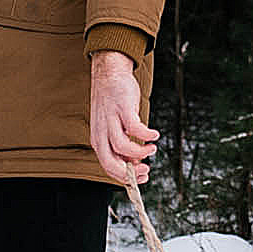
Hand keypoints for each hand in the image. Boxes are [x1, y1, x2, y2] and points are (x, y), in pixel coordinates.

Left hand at [89, 48, 158, 185]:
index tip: (142, 177)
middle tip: (146, 169)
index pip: (108, 167)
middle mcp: (101, 133)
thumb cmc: (114, 104)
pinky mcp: (122, 109)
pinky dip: (146, 134)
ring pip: (122, 147)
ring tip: (152, 148)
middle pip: (111, 162)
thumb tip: (135, 164)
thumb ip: (121, 146)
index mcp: (98, 140)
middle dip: (130, 172)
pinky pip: (134, 128)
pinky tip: (154, 134)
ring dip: (140, 153)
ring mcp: (110, 121)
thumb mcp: (113, 128)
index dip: (125, 177)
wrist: (109, 74)